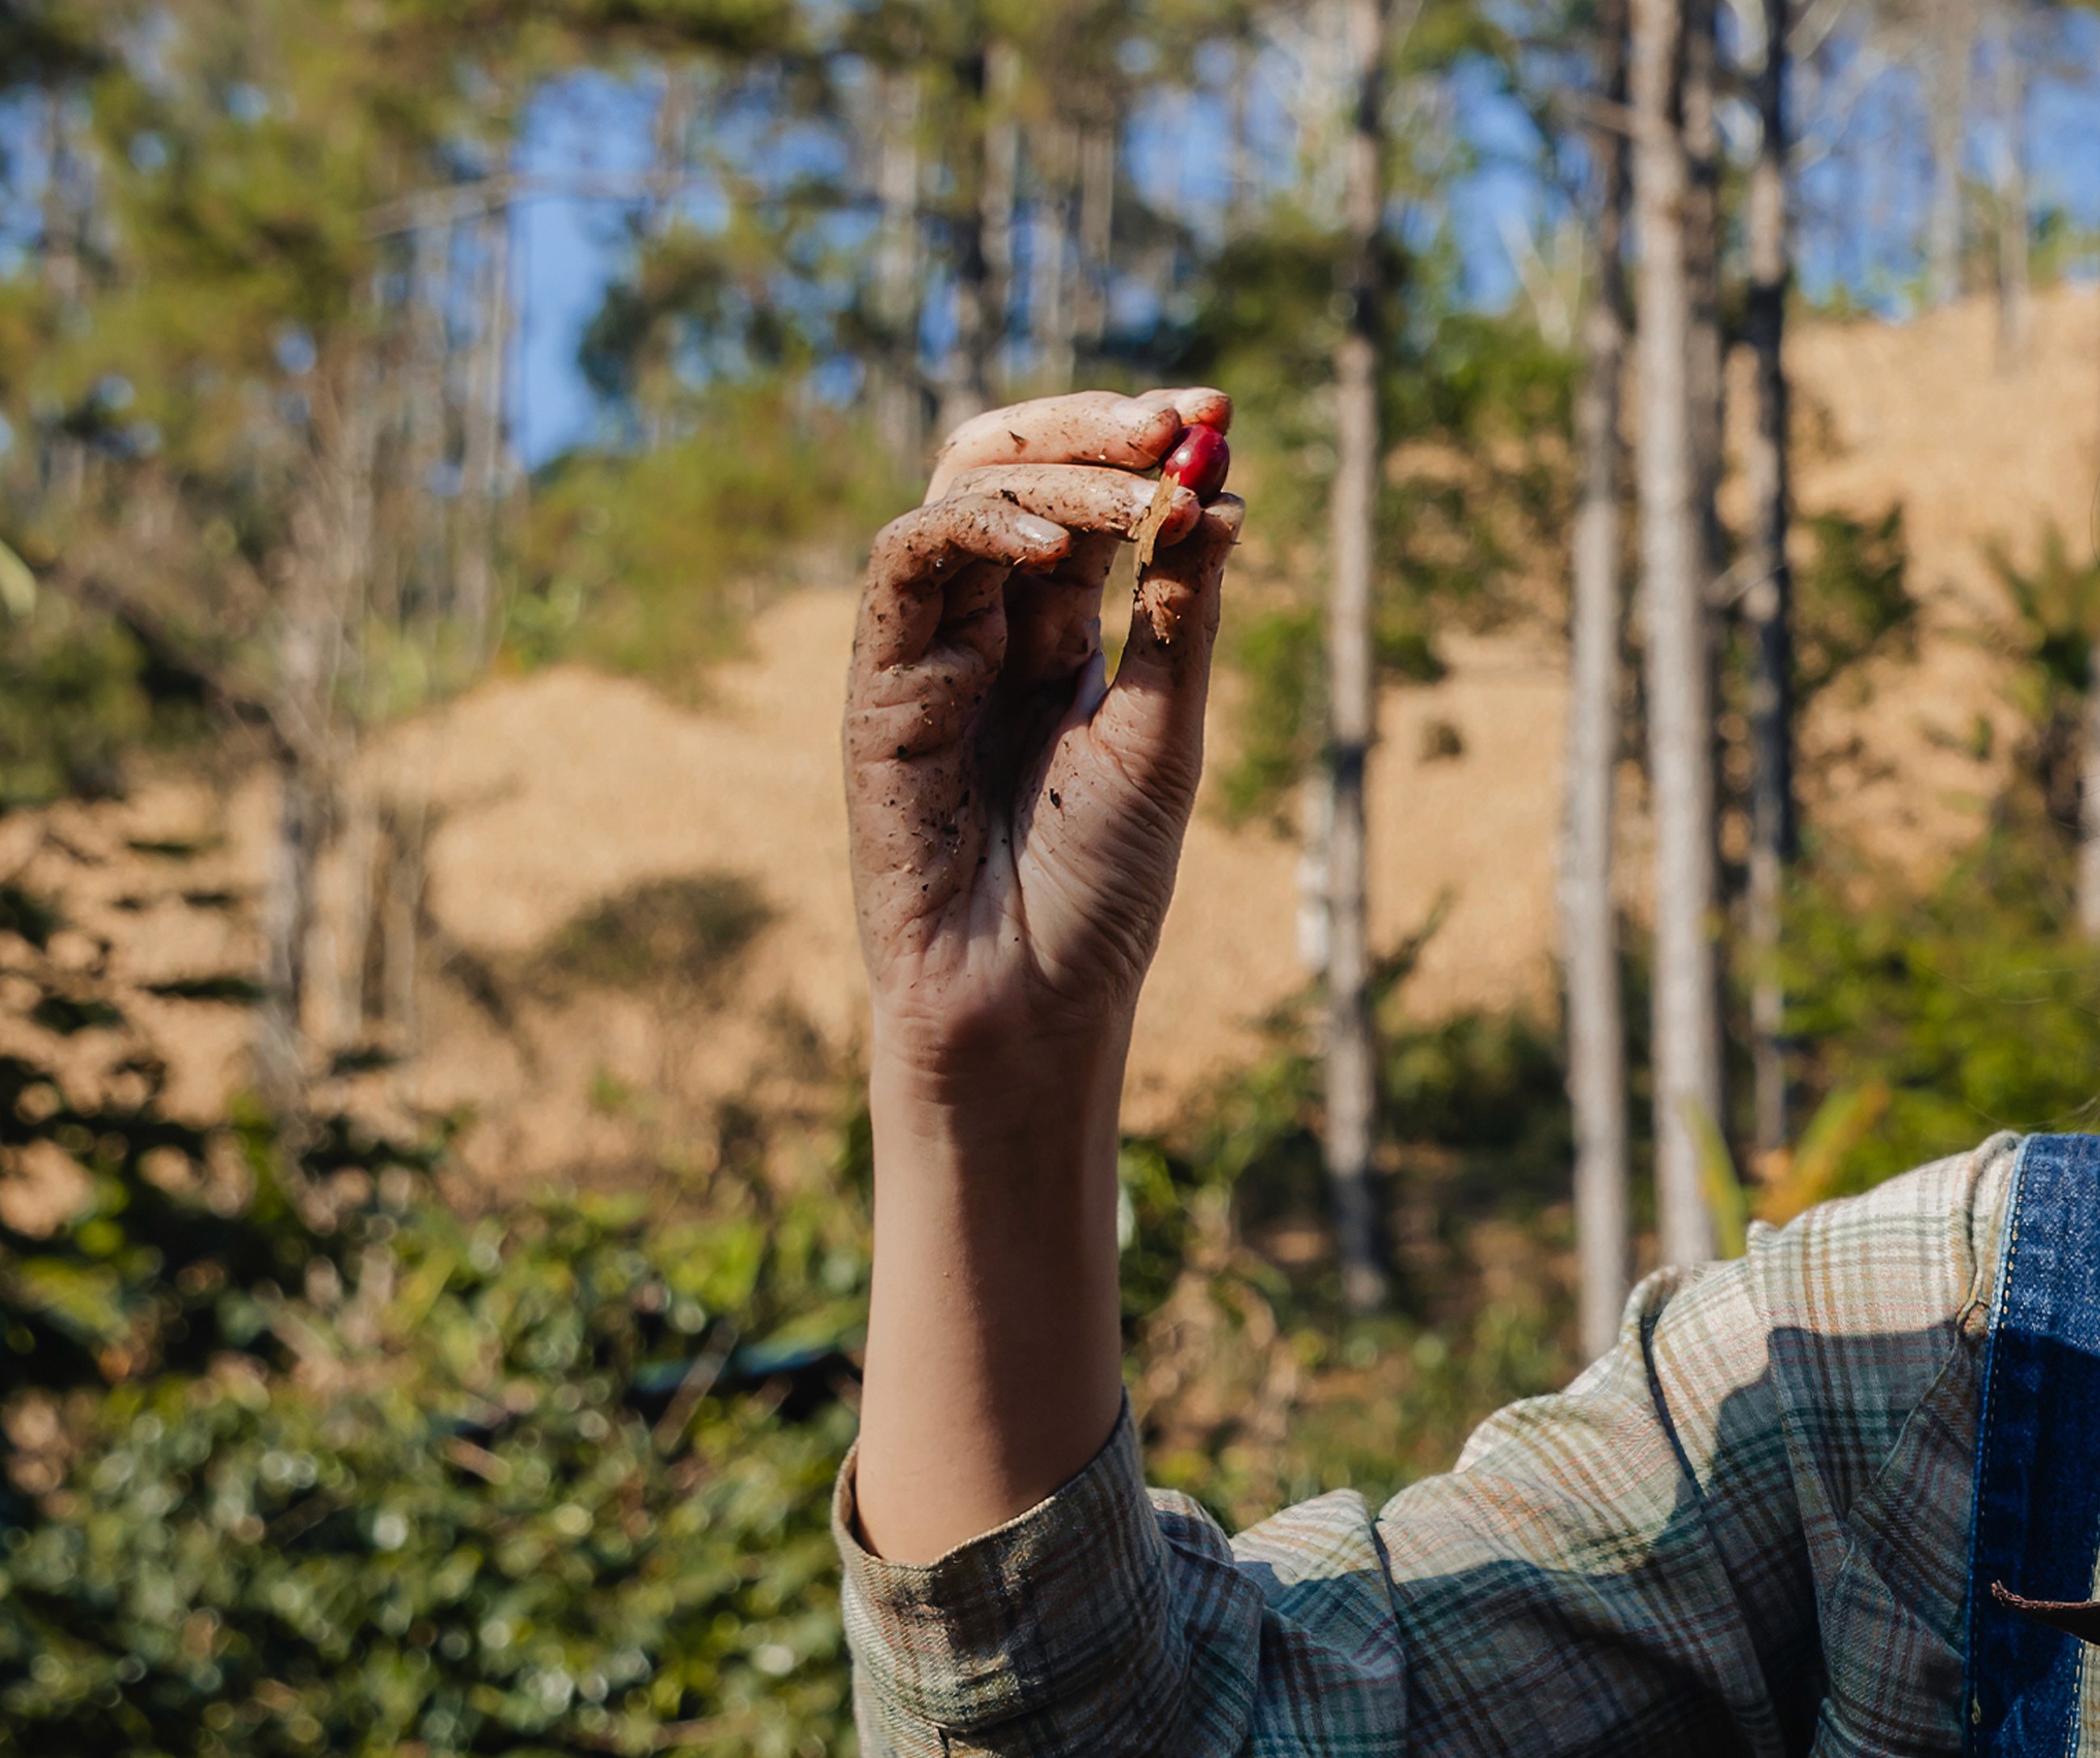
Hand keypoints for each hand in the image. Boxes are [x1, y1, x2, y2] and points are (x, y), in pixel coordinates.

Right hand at [846, 387, 1234, 1102]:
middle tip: (1173, 423)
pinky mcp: (878, 683)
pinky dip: (974, 527)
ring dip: (1057, 475)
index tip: (1217, 414)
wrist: (1029, 1002)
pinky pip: (905, 563)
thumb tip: (1221, 496)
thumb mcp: (1165, 734)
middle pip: (1016, 471)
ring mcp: (928, 650)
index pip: (1091, 502)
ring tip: (1139, 494)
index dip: (1145, 448)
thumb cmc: (1101, 889)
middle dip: (1094, 428)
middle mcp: (990, 629)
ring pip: (963, 495)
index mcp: (1063, 639)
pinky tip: (1046, 545)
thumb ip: (1179, 617)